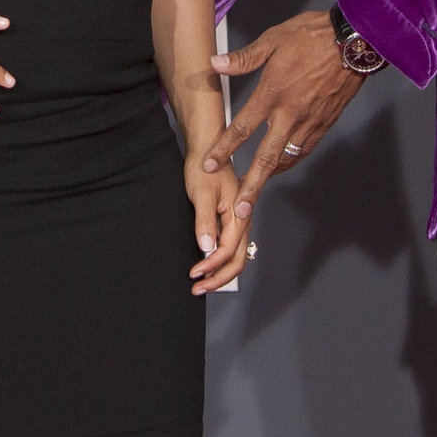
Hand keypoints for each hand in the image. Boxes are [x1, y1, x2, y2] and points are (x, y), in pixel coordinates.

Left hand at [185, 150, 250, 293]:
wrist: (208, 148)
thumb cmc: (205, 167)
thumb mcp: (201, 193)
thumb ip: (205, 221)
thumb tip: (207, 248)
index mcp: (238, 215)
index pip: (228, 251)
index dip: (211, 266)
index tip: (194, 274)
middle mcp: (242, 221)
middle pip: (237, 261)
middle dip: (218, 279)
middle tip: (198, 289)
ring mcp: (237, 222)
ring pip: (235, 257)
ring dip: (219, 273)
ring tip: (200, 283)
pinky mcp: (230, 221)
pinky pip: (230, 248)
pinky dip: (219, 262)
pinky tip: (206, 265)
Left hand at [201, 10, 366, 220]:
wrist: (354, 41)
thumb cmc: (312, 36)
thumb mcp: (273, 39)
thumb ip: (244, 58)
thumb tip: (215, 64)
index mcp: (273, 92)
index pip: (243, 128)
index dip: (224, 149)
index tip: (209, 165)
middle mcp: (291, 113)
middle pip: (266, 157)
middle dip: (251, 185)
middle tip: (239, 210)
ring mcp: (310, 121)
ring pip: (287, 158)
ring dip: (270, 178)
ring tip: (256, 194)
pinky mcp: (325, 123)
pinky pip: (304, 149)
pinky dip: (291, 161)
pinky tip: (282, 166)